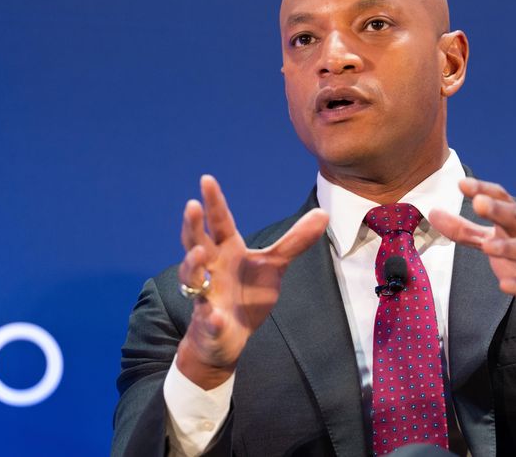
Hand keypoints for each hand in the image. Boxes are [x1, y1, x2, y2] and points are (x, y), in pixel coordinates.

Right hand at [176, 175, 328, 388]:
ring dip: (192, 265)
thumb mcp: (274, 265)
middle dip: (193, 225)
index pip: (219, 222)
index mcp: (226, 251)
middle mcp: (210, 268)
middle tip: (191, 205)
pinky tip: (214, 314)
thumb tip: (323, 213)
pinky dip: (210, 317)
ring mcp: (205, 295)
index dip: (213, 202)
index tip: (206, 178)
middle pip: (196, 242)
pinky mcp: (209, 322)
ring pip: (192, 277)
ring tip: (198, 253)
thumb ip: (294, 241)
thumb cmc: (245, 294)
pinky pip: (208, 318)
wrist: (226, 336)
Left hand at [429, 177, 515, 347]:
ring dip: (508, 247)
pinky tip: (505, 286)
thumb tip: (434, 213)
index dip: (485, 191)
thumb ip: (466, 232)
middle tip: (478, 203)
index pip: (504, 201)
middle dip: (498, 210)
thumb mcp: (497, 246)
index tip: (463, 183)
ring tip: (487, 247)